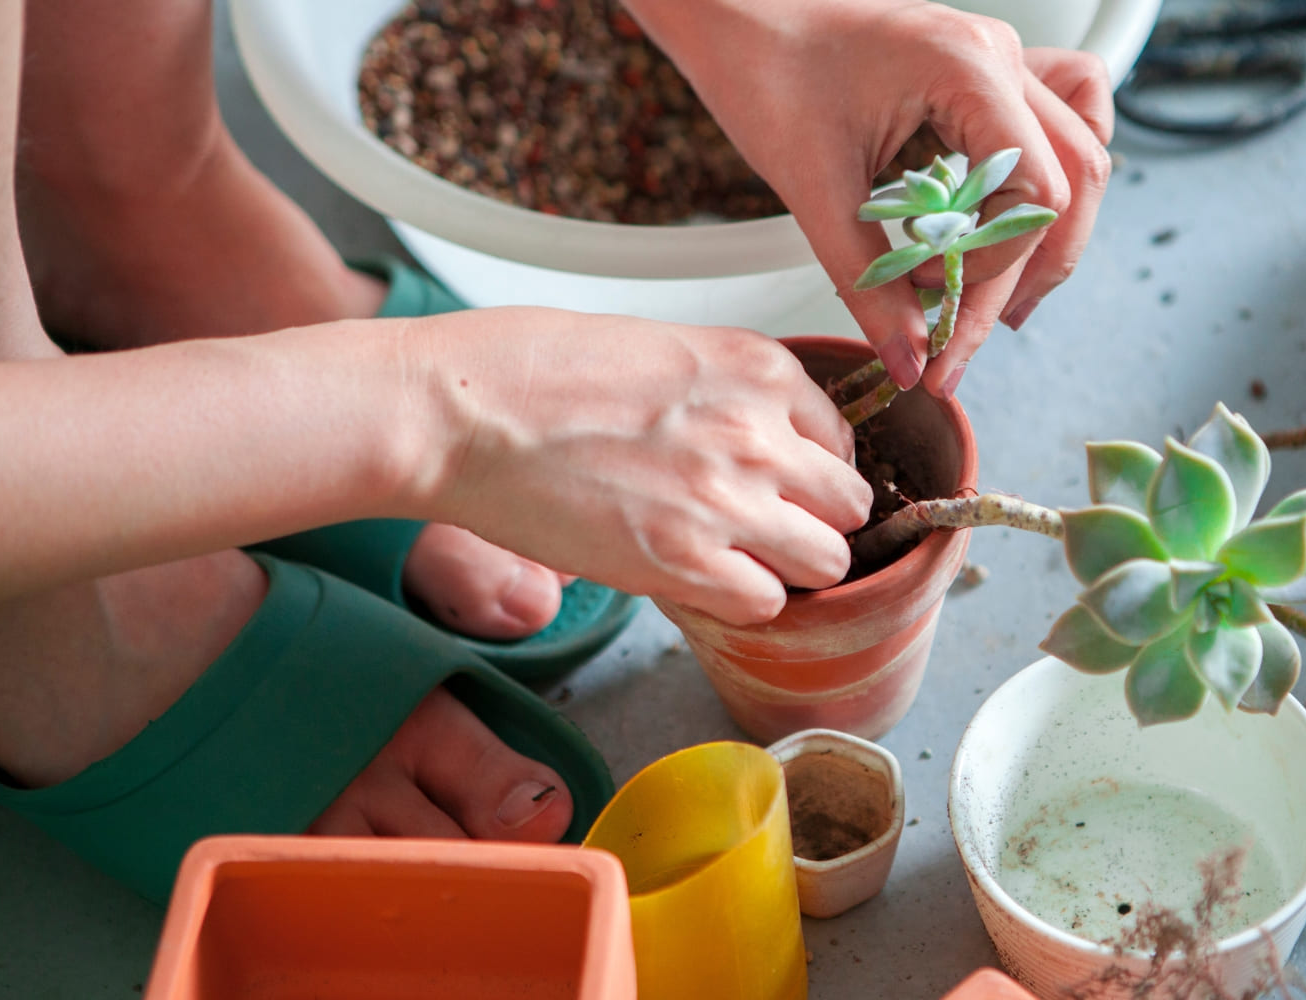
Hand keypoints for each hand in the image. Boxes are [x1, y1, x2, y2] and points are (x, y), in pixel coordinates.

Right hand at [414, 308, 872, 624]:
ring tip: (728, 560)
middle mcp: (760, 430)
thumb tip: (756, 437)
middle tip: (760, 533)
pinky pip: (766, 605)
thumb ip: (725, 393)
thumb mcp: (660, 348)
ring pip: (826, 562)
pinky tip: (694, 581)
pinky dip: (738, 603)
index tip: (776, 488)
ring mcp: (728, 498)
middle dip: (811, 525)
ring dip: (784, 569)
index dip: (808, 474)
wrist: (457, 410)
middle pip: (848, 506)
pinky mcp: (684, 559)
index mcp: (758, 367)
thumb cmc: (531, 370)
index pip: (840, 441)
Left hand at [628, 0, 1115, 396]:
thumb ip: (869, 284)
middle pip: (1074, 179)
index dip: (996, 262)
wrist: (739, 21)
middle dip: (1026, 272)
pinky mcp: (986, 77)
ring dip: (1049, 234)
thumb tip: (911, 360)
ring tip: (1002, 299)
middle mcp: (998, 57)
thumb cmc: (766, 72)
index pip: (1037, 190)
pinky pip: (1065, 119)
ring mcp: (1000, 62)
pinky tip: (1018, 219)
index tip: (936, 295)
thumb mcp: (813, 191)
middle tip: (966, 335)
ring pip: (1083, 152)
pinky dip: (1055, 176)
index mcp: (965, 66)